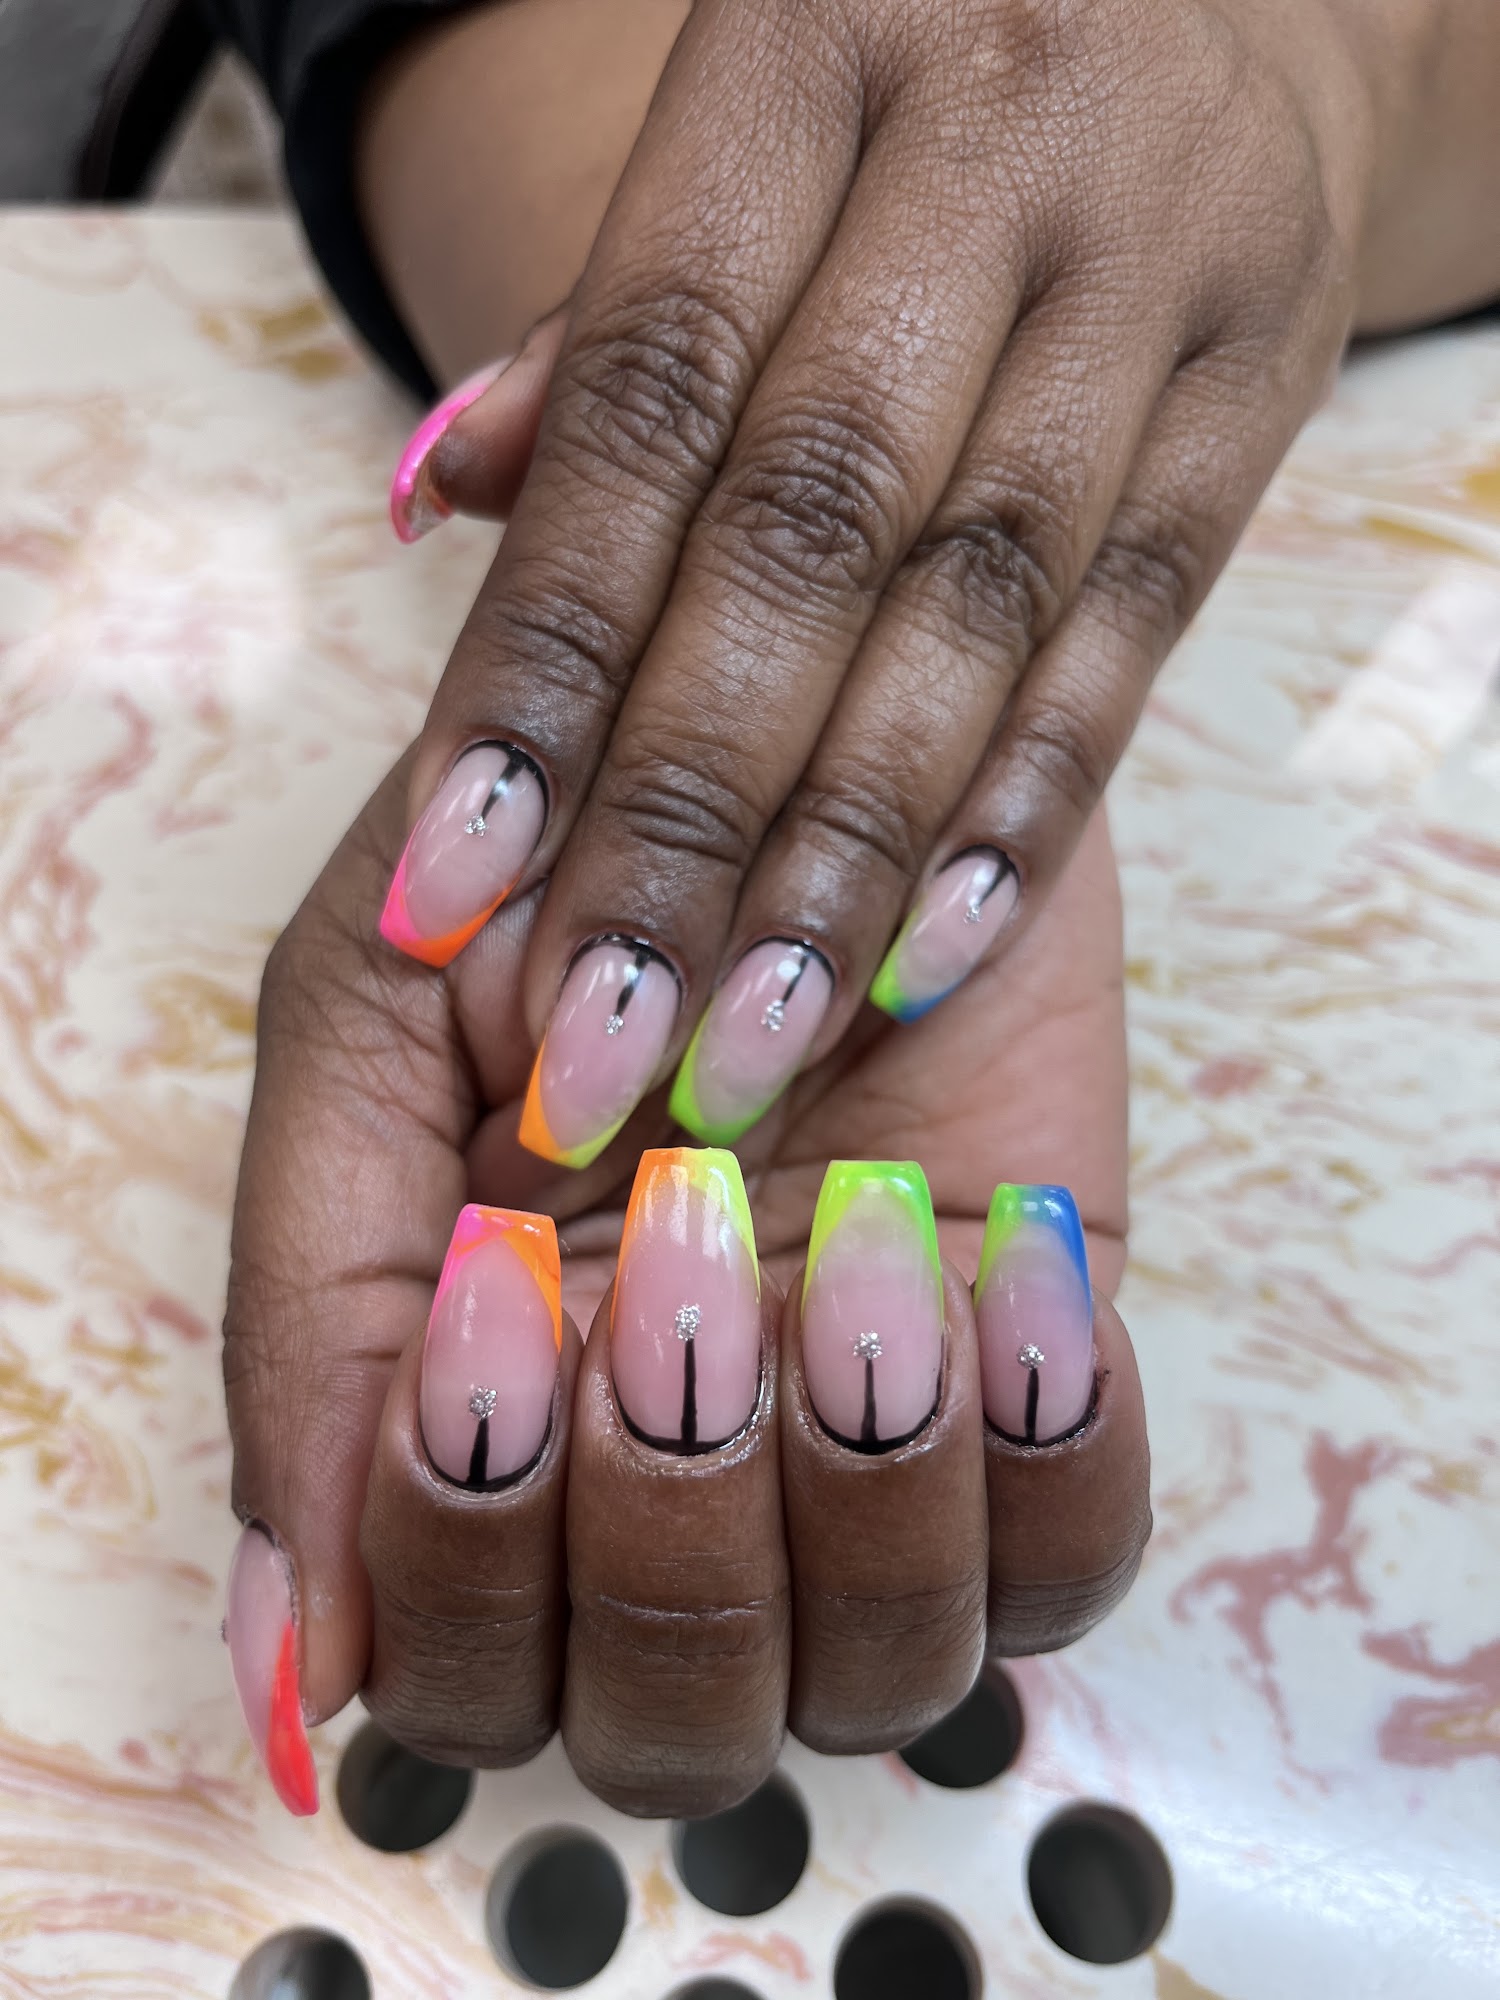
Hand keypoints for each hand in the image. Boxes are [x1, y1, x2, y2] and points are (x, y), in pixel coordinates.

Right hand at [221, 757, 1145, 1815]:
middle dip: (671, 1518)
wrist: (807, 731)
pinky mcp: (1045, 1398)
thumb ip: (314, 1320)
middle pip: (669, 1728)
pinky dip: (1047, 1450)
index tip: (510, 1278)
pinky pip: (1072, 1562)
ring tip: (866, 1230)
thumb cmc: (566, 871)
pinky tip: (1003, 1260)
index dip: (476, 1543)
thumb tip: (301, 1664)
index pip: (463, 1678)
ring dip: (861, 1478)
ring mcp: (871, 1467)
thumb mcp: (374, 1033)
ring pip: (879, 1680)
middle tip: (687, 1242)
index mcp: (487, 1443)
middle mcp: (680, 1501)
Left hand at [370, 0, 1380, 1172]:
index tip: (454, 873)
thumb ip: (608, 327)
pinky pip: (1139, 626)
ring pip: (980, 607)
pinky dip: (1028, 805)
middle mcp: (996, 146)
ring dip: (851, 852)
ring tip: (742, 1036)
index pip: (647, 398)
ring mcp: (1159, 265)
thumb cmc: (927, 79)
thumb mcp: (757, 127)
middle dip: (690, 809)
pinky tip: (928, 951)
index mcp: (810, 46)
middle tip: (598, 1026)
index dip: (544, 655)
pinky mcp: (1267, 380)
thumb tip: (440, 498)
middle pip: (812, 533)